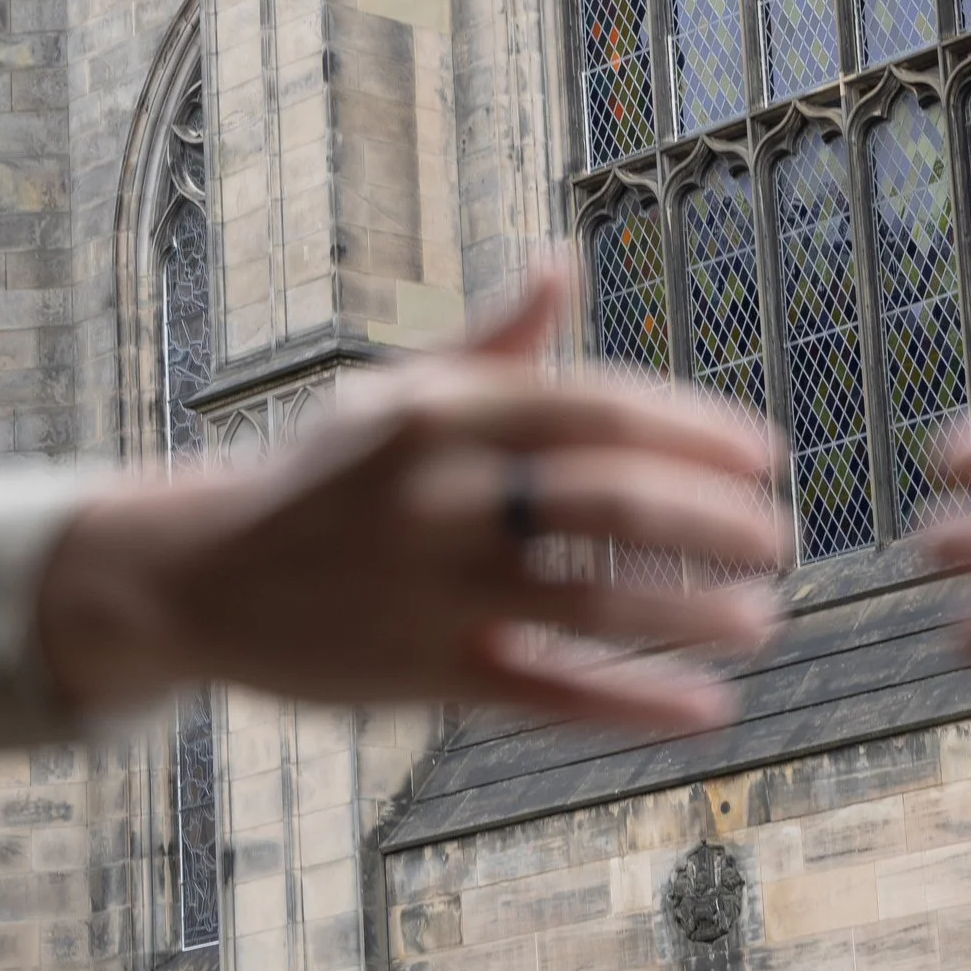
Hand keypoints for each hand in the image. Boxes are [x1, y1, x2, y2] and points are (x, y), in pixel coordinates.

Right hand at [37, 268, 789, 732]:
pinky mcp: (422, 674)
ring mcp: (431, 588)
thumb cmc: (319, 476)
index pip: (600, 408)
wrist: (191, 576)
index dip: (697, 432)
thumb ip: (495, 344)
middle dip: (715, 523)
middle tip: (779, 538)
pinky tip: (708, 710)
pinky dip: (635, 704)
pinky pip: (549, 691)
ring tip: (762, 619)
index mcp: (444, 410)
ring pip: (593, 603)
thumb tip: (561, 260)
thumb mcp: (397, 394)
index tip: (765, 456)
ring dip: (693, 614)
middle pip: (612, 503)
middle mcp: (440, 493)